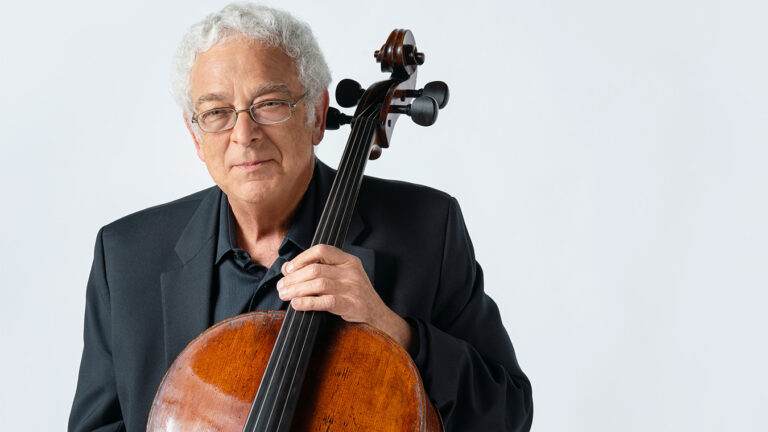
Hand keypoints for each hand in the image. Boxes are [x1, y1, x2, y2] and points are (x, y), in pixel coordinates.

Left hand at [277, 244, 414, 351]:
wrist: (378, 316)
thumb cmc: (356, 296)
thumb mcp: (343, 277)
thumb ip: (319, 270)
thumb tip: (287, 268)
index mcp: (349, 260)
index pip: (322, 250)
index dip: (302, 258)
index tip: (289, 269)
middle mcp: (351, 271)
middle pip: (316, 269)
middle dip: (293, 278)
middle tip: (281, 286)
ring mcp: (353, 288)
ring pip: (318, 284)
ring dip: (297, 290)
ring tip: (285, 295)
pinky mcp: (352, 305)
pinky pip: (326, 302)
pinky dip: (308, 303)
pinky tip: (297, 305)